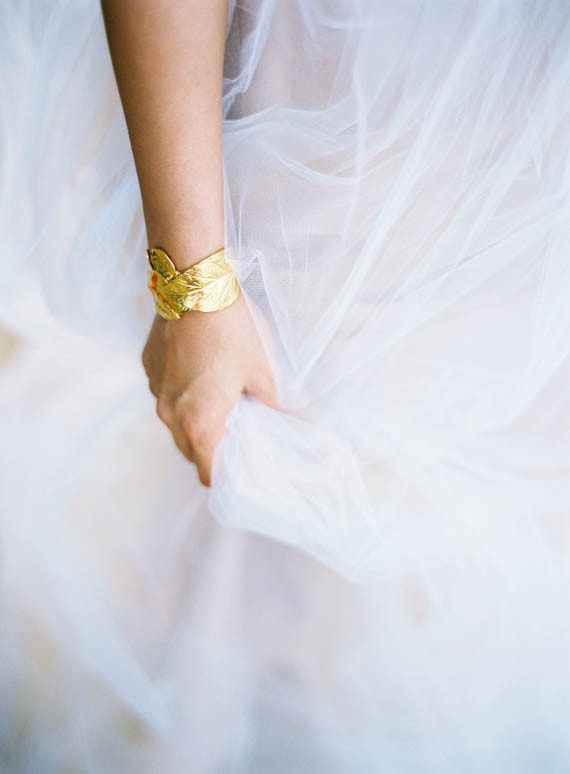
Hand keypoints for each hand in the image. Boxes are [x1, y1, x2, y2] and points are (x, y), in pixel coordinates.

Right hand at [142, 291, 278, 486]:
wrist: (195, 288)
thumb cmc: (233, 333)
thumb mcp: (261, 372)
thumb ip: (267, 405)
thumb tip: (274, 419)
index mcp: (199, 423)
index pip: (207, 473)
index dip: (224, 476)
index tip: (239, 469)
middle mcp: (170, 414)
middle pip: (190, 451)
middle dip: (211, 449)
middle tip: (236, 433)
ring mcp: (156, 391)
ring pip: (175, 424)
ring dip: (194, 422)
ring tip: (218, 402)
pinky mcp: (149, 369)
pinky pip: (166, 396)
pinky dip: (182, 396)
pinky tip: (201, 374)